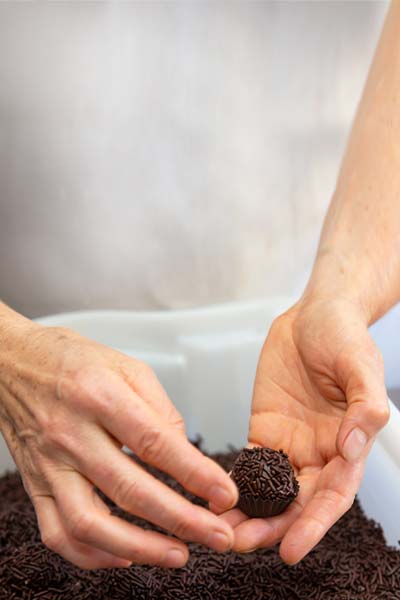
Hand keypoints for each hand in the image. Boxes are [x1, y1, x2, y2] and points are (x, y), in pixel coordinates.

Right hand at [0, 318, 237, 569]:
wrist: (12, 363)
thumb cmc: (71, 360)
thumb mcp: (125, 366)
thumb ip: (159, 409)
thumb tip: (184, 453)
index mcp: (99, 395)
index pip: (154, 442)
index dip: (195, 473)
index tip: (224, 493)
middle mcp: (71, 433)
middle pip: (128, 489)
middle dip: (181, 519)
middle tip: (217, 535)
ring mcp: (49, 464)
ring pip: (90, 523)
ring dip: (139, 547)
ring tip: (178, 555)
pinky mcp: (35, 484)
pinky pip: (58, 532)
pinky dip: (93, 554)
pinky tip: (125, 555)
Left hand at [217, 297, 388, 563]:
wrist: (314, 315)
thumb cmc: (344, 335)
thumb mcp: (361, 365)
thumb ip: (364, 407)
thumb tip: (351, 450)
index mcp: (347, 444)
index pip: (332, 495)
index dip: (313, 525)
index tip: (290, 551)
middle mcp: (319, 452)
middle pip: (296, 502)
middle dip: (270, 527)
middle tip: (238, 544)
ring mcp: (290, 443)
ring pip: (269, 491)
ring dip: (247, 514)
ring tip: (218, 531)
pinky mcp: (265, 430)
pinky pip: (249, 465)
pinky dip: (233, 485)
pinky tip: (213, 499)